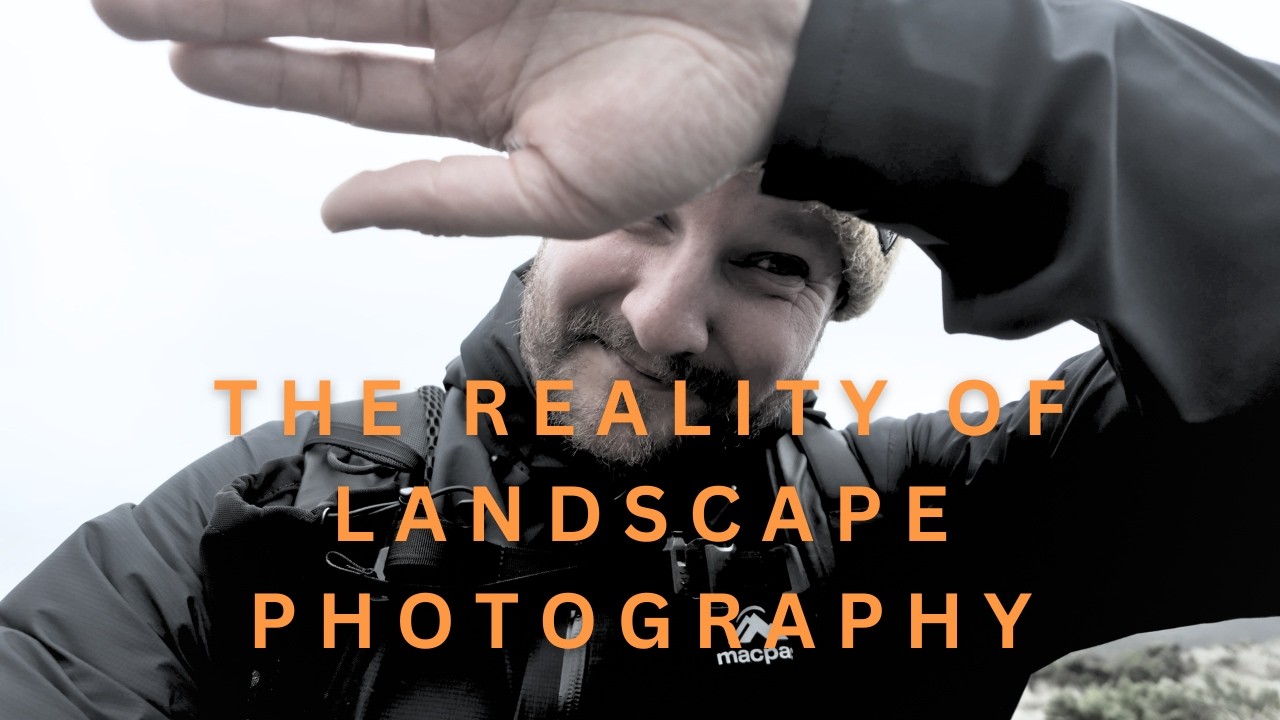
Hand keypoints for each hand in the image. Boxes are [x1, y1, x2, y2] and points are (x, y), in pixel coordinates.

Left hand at [91, 0, 810, 237]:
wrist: (790, 51)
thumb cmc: (701, 128)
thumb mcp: (559, 191)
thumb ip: (442, 201)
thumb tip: (335, 213)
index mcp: (482, 98)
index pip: (343, 85)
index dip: (258, 74)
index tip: (175, 58)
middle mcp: (476, 22)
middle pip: (322, 3)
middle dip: (221, 1)